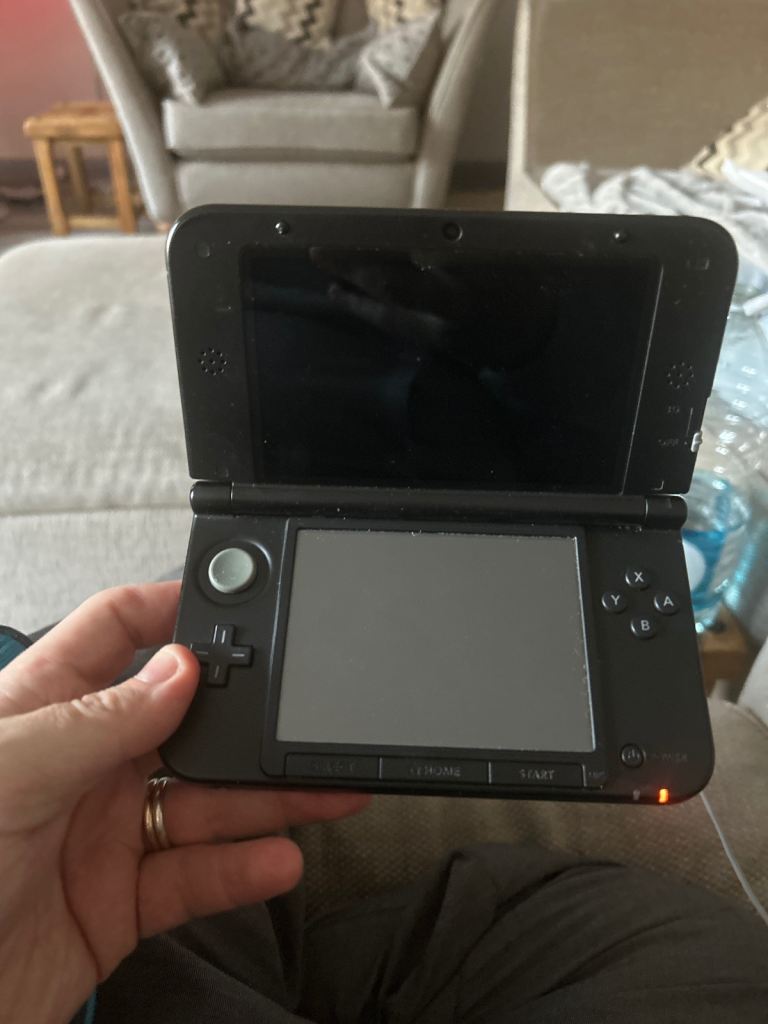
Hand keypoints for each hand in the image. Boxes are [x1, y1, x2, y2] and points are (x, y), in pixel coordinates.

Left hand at [0, 582, 369, 1023]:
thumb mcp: (7, 775)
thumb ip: (95, 721)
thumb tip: (178, 670)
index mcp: (42, 710)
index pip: (115, 631)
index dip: (173, 608)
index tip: (239, 601)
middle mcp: (80, 765)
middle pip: (184, 721)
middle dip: (247, 716)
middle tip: (304, 713)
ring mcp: (104, 833)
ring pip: (206, 801)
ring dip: (269, 798)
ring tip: (326, 790)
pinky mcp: (121, 902)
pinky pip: (197, 876)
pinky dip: (243, 870)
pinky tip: (279, 859)